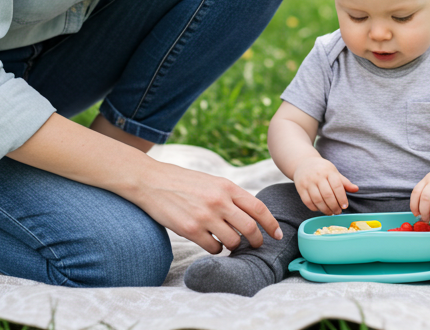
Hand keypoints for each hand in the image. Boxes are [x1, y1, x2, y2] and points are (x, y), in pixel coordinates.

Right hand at [135, 161, 282, 253]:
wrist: (151, 181)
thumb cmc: (183, 182)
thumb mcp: (212, 181)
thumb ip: (230, 196)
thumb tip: (251, 215)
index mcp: (227, 186)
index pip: (259, 208)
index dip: (272, 224)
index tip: (278, 235)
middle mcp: (219, 201)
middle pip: (250, 228)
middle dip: (256, 241)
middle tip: (255, 245)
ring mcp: (205, 216)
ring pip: (233, 241)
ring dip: (233, 245)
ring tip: (227, 241)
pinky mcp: (190, 229)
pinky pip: (214, 247)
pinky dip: (216, 248)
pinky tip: (210, 241)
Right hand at [293, 157, 357, 214]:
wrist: (303, 163)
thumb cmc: (322, 169)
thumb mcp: (334, 172)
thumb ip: (344, 182)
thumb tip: (356, 189)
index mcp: (328, 171)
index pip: (337, 186)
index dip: (342, 198)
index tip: (345, 206)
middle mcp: (317, 176)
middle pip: (327, 195)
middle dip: (334, 206)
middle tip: (338, 212)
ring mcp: (308, 182)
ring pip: (317, 200)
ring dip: (325, 209)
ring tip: (331, 212)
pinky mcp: (300, 188)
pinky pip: (308, 202)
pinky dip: (315, 208)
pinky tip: (320, 209)